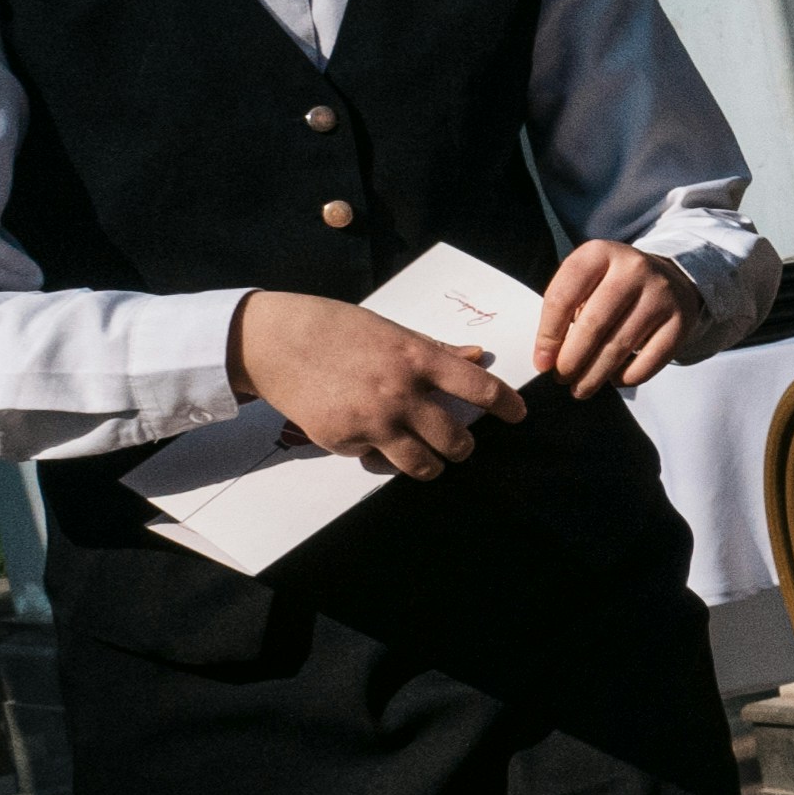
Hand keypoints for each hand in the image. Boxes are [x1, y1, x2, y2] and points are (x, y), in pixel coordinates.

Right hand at [234, 294, 526, 478]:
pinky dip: (377, 452)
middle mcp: (400, 394)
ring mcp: (371, 421)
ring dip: (431, 465)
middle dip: (463, 448)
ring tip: (430, 459)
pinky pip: (373, 458)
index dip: (506, 406)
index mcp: (417, 359)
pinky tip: (367, 435)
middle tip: (461, 445)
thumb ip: (435, 350)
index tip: (518, 415)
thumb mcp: (392, 329)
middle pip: (455, 441)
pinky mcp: (341, 440)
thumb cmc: (337, 329)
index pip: (480, 389)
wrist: (275, 342)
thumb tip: (477, 357)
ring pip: (421, 465)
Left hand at [534, 241, 702, 392]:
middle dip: (571, 360)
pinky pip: (650, 359)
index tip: (541, 363)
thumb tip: (549, 359)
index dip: (547, 335)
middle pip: (593, 324)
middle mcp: (633, 269)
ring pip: (620, 345)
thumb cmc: (613, 286)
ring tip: (581, 388)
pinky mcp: (681, 319)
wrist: (668, 278)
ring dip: (595, 375)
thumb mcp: (586, 281)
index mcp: (599, 254)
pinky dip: (628, 377)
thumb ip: (565, 310)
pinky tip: (615, 379)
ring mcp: (661, 294)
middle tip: (561, 379)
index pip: (563, 298)